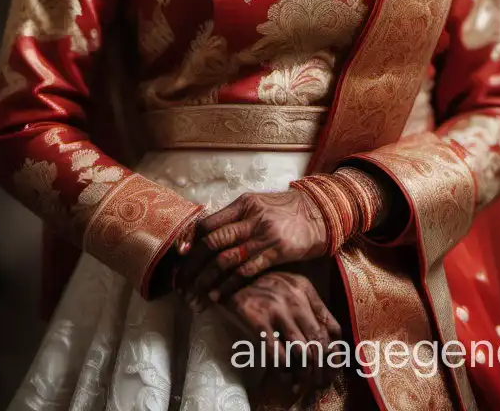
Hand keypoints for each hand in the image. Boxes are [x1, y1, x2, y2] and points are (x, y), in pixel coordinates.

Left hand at [177, 189, 327, 304]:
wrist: (320, 212)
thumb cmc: (286, 211)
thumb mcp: (259, 205)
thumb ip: (236, 217)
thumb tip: (207, 233)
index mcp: (243, 204)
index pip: (208, 222)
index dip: (190, 241)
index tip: (179, 257)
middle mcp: (250, 218)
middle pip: (212, 241)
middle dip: (193, 264)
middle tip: (181, 281)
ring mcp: (263, 235)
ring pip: (226, 258)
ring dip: (207, 278)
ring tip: (196, 292)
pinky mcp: (277, 251)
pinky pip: (246, 270)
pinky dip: (229, 284)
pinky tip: (219, 295)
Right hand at [217, 270, 341, 394]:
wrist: (227, 281)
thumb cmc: (261, 289)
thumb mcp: (288, 289)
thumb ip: (308, 308)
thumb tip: (330, 342)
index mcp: (305, 289)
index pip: (332, 327)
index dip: (335, 354)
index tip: (331, 370)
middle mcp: (294, 297)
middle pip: (320, 342)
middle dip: (322, 369)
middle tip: (318, 383)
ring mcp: (276, 308)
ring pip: (302, 351)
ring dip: (304, 374)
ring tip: (301, 383)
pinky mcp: (257, 320)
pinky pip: (279, 354)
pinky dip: (284, 371)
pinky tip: (284, 377)